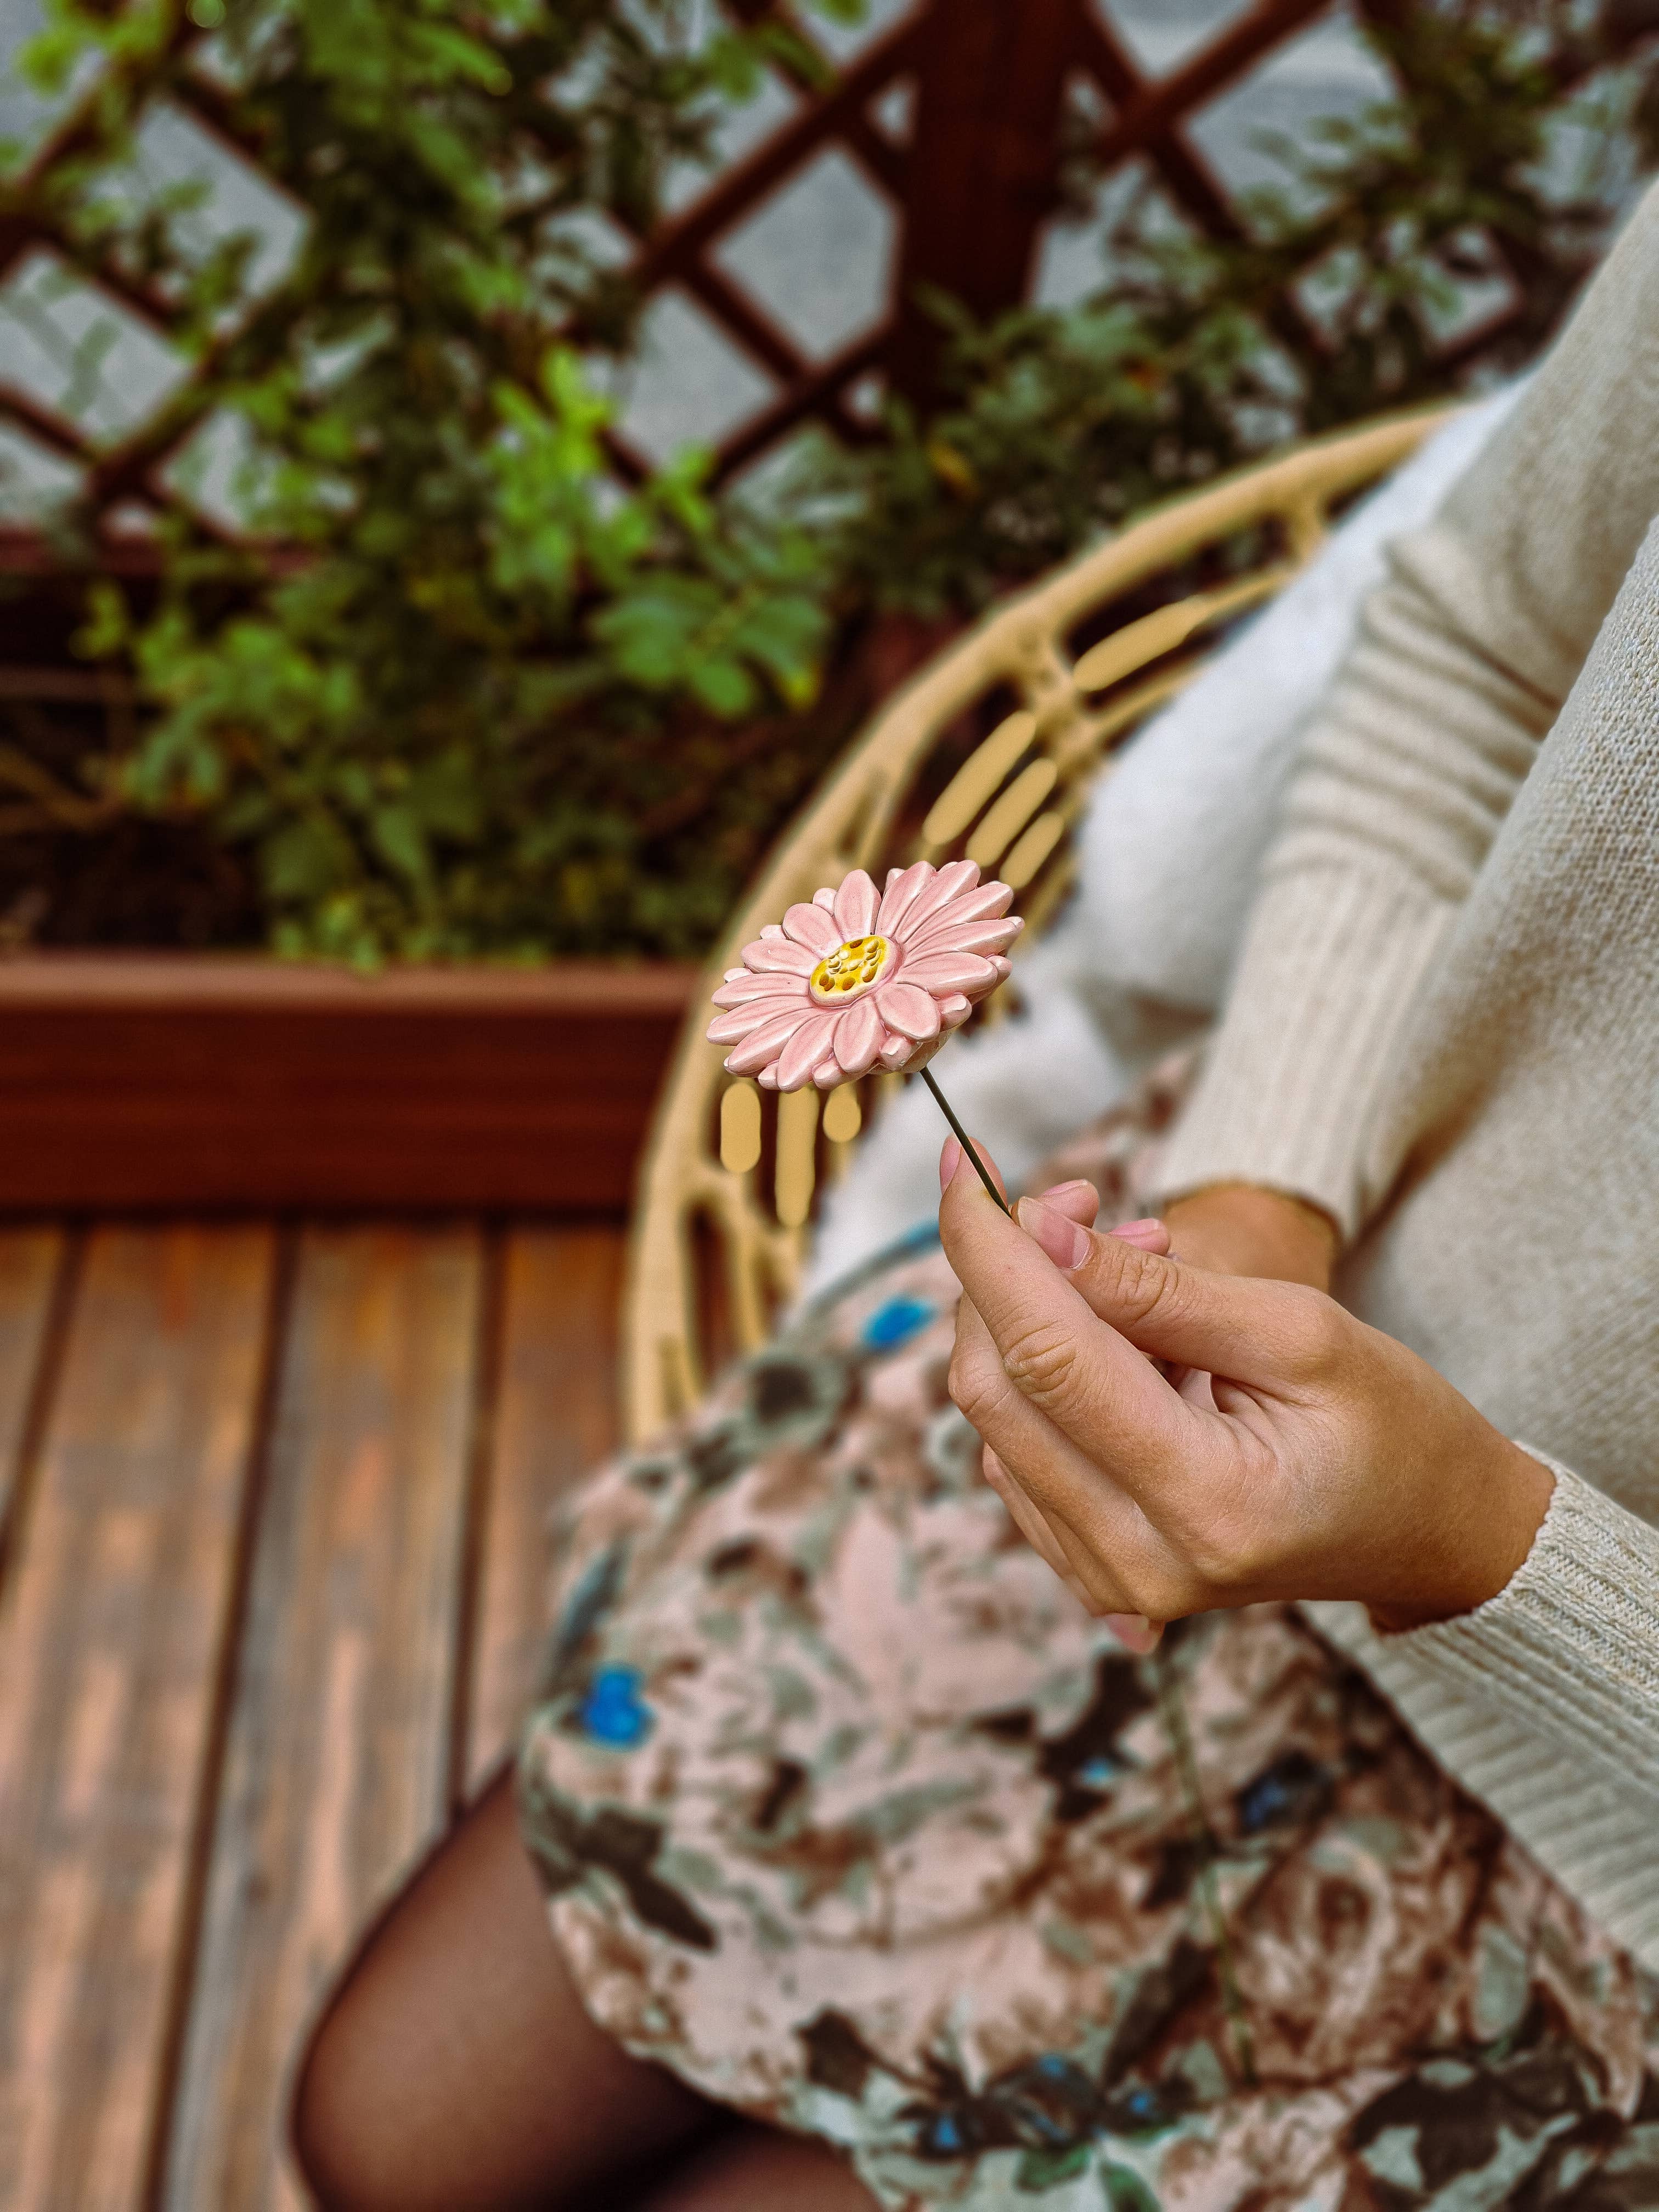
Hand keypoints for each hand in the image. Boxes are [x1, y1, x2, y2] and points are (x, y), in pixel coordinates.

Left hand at [939, 1149, 1553, 1638]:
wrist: (1430, 1535)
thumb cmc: (1392, 1425)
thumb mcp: (1300, 1330)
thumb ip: (1160, 1289)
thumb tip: (1039, 1232)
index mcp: (1207, 1502)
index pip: (1048, 1357)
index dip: (990, 1249)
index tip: (964, 1159)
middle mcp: (1138, 1560)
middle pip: (998, 1389)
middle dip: (1004, 1272)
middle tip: (1076, 1198)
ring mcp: (1109, 1578)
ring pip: (996, 1417)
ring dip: (1032, 1318)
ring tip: (1134, 1265)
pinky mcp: (1092, 1570)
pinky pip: (1019, 1452)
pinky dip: (1046, 1373)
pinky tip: (1119, 1335)